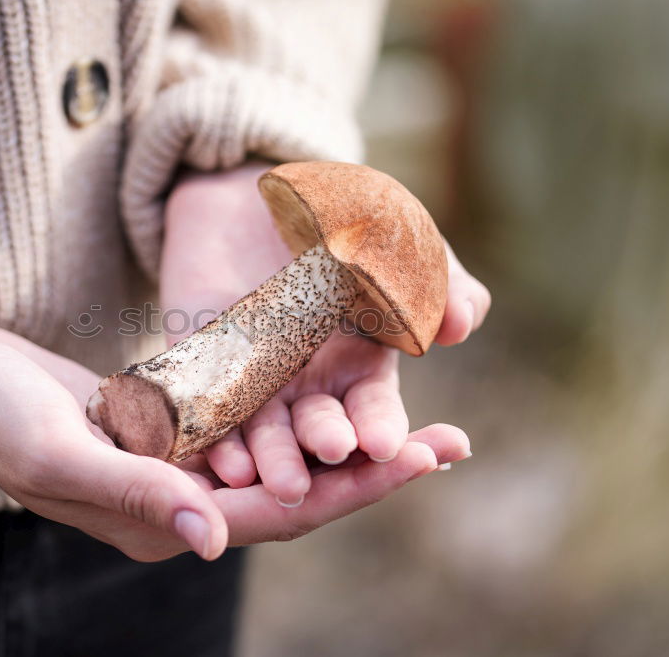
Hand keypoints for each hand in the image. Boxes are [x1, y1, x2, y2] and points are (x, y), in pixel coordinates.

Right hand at [0, 324, 468, 559]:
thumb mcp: (63, 456)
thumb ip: (138, 495)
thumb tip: (214, 540)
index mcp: (167, 525)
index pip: (284, 515)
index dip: (360, 489)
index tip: (428, 456)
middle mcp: (185, 505)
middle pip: (301, 495)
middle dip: (376, 470)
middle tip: (452, 441)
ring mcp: (183, 469)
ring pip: (284, 462)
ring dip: (346, 442)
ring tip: (413, 419)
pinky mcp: (176, 431)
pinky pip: (254, 429)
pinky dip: (298, 413)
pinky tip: (335, 390)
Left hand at [162, 163, 489, 504]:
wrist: (260, 189)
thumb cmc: (346, 221)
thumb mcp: (400, 244)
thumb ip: (438, 281)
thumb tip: (463, 322)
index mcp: (361, 369)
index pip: (374, 410)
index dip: (380, 427)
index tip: (383, 444)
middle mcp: (309, 386)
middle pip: (317, 429)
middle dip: (323, 446)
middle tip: (330, 453)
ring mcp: (255, 381)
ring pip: (262, 432)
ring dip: (269, 457)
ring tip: (270, 479)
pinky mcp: (205, 368)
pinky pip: (208, 408)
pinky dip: (214, 437)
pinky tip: (219, 456)